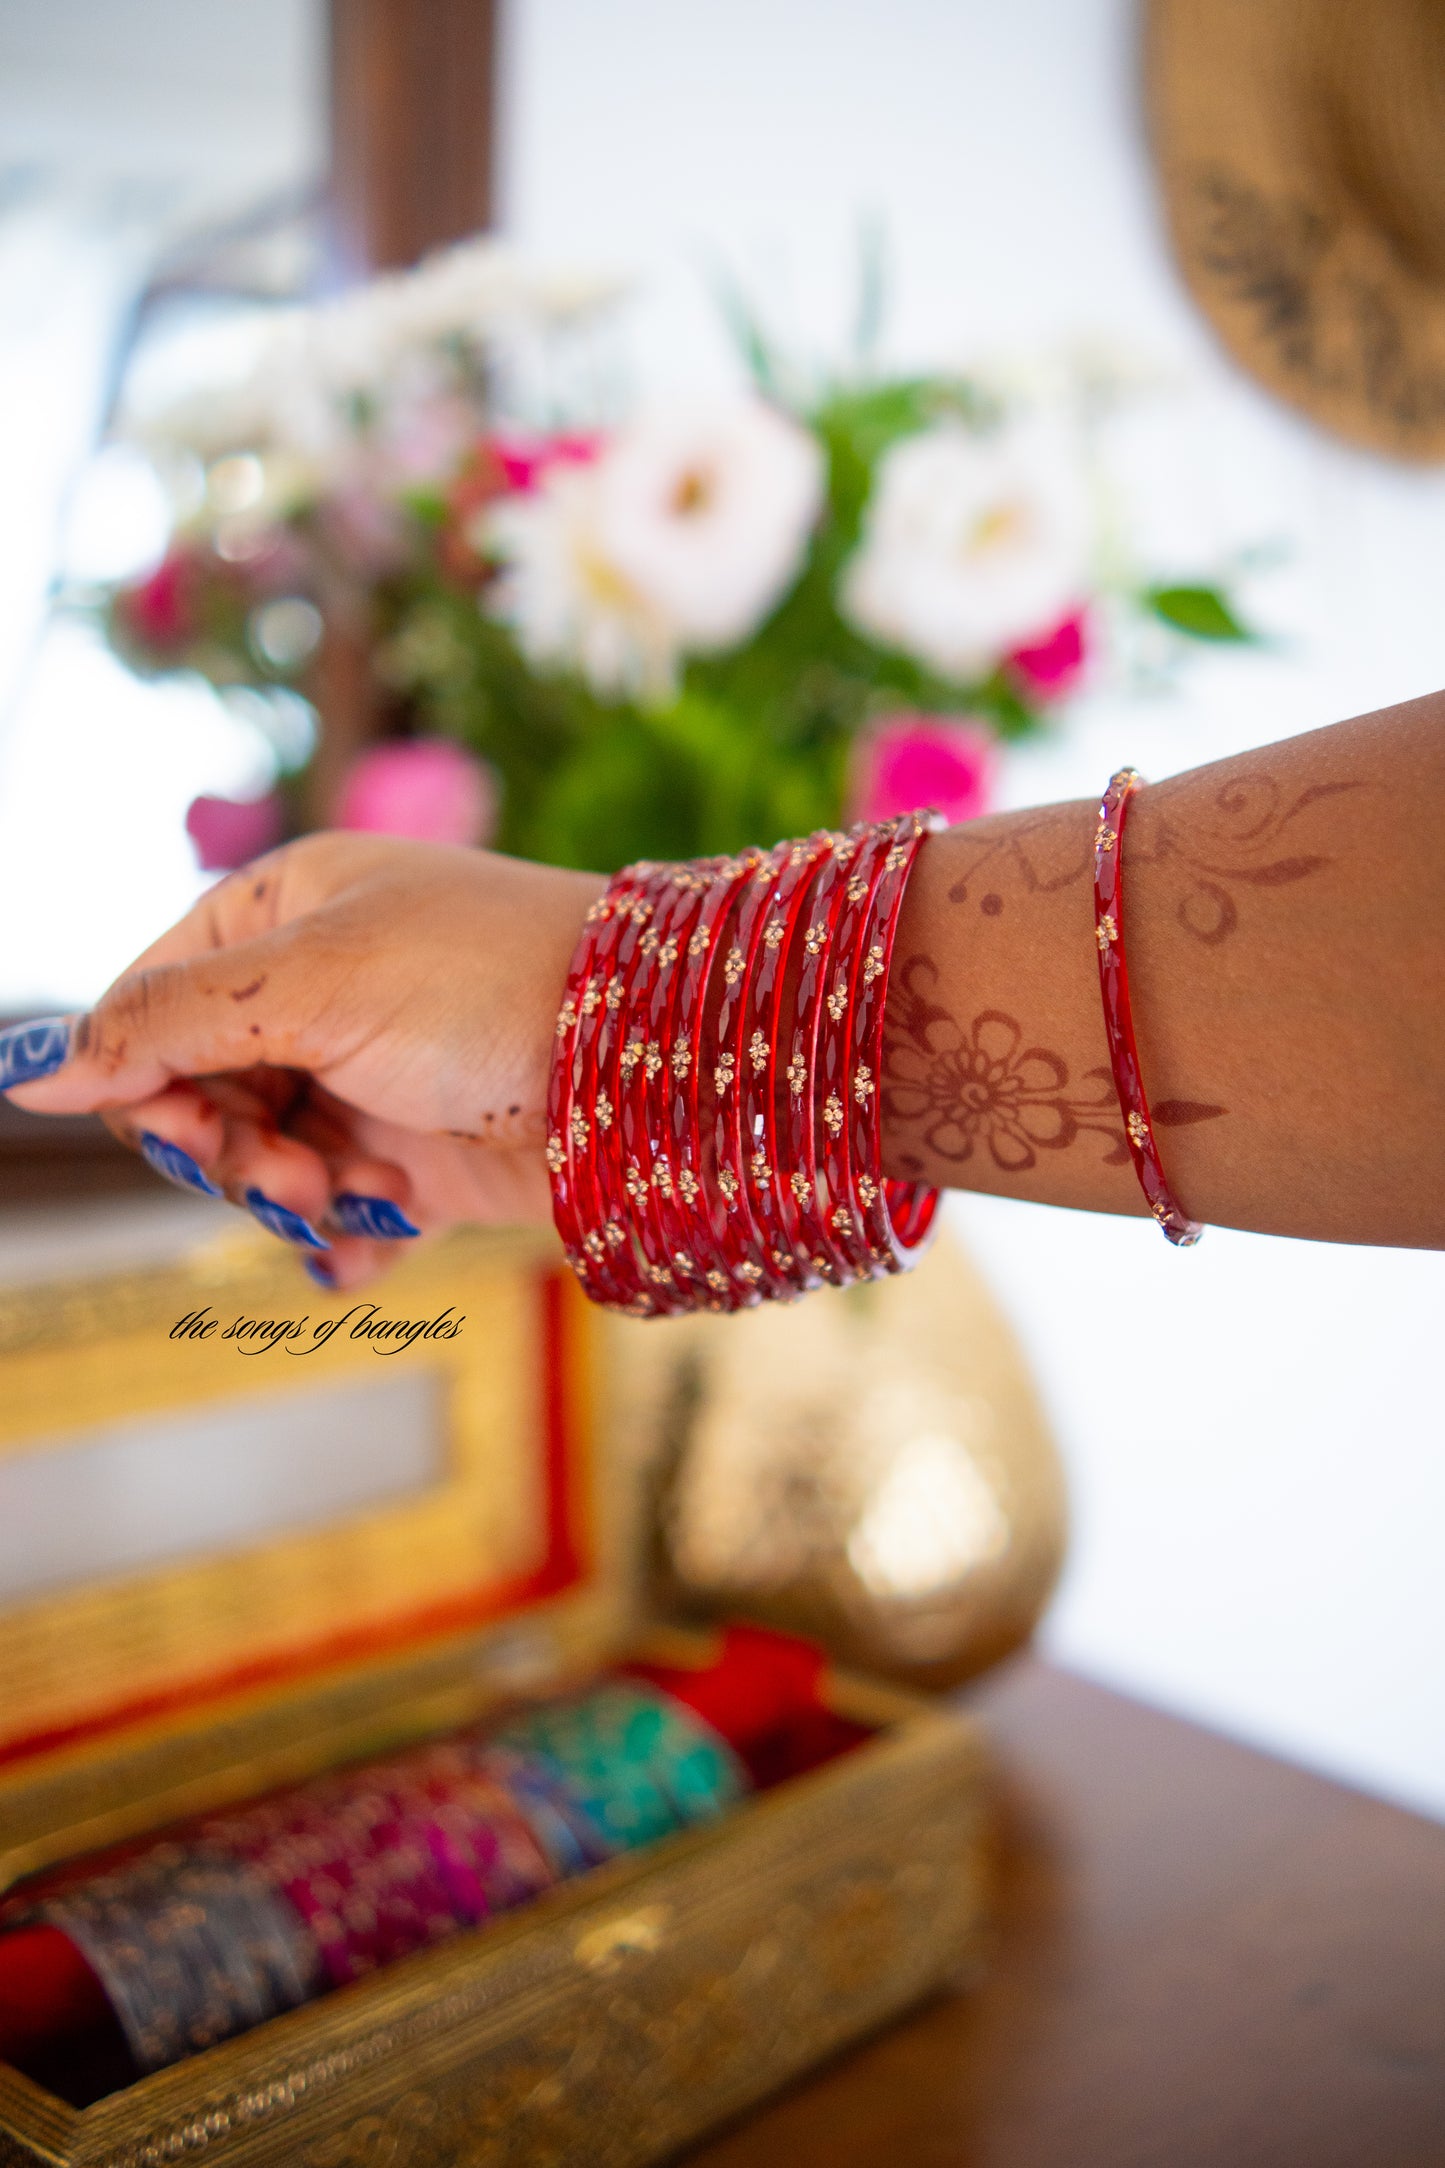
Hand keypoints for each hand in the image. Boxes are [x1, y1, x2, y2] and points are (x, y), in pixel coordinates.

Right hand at [4, 833, 603, 1286]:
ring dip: (299, 1193)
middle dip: (233, 1150)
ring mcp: (373, 1075)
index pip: (148, 1008)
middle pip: (200, 1097)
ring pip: (267, 1163)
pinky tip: (367, 1255)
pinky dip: (347, 1237)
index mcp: (281, 916)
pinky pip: (343, 1212)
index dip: (146, 1081)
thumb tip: (30, 1070)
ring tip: (367, 1196)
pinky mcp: (426, 1154)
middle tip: (294, 1174)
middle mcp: (320, 992)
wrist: (651, 1061)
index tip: (187, 1128)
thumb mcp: (308, 986)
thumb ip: (162, 1025)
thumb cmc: (489, 984)